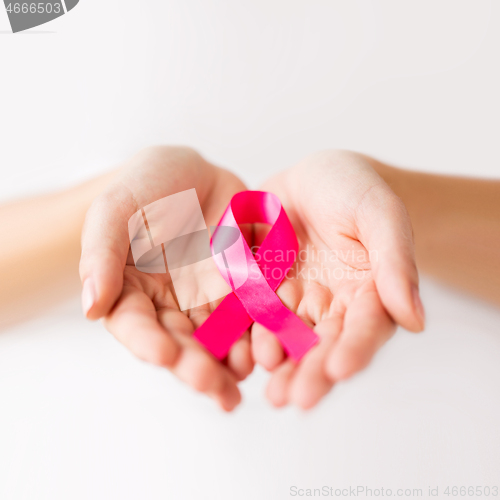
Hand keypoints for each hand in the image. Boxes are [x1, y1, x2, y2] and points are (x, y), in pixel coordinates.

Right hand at [80, 146, 252, 410]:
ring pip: (220, 336)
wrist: (189, 173)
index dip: (148, 343)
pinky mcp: (243, 285)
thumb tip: (90, 307)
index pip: (136, 325)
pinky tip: (272, 343)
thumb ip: (102, 253)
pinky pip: (254, 309)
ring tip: (243, 374)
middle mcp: (172, 304)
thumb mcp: (114, 210)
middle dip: (196, 366)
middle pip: (182, 342)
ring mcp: (210, 297)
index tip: (165, 355)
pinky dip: (261, 327)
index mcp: (134, 292)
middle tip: (212, 386)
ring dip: (231, 359)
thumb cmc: (143, 186)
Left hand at [251, 150, 424, 408]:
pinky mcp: (261, 287)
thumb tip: (416, 320)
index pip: (365, 328)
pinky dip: (246, 332)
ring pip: (286, 337)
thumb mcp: (380, 214)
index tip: (339, 369)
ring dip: (277, 363)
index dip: (354, 349)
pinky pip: (252, 312)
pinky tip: (238, 352)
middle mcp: (330, 305)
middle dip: (309, 372)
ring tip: (268, 388)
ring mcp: (293, 299)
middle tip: (293, 399)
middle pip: (322, 344)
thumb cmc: (357, 190)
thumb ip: (395, 262)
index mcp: (368, 293)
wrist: (315, 179)